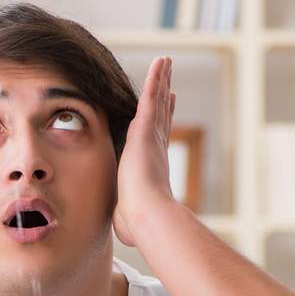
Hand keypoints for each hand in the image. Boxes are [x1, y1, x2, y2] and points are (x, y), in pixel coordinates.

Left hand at [113, 56, 179, 247]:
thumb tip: (125, 234)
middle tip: (168, 79)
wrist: (145, 215)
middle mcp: (155, 148)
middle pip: (161, 115)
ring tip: (165, 62)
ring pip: (157, 102)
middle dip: (164, 96)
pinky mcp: (146, 129)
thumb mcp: (128, 217)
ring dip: (161, 80)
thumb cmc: (137, 224)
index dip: (163, 121)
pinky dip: (156, 79)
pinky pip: (151, 97)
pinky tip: (161, 61)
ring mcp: (152, 137)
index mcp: (151, 166)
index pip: (158, 137)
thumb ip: (126, 218)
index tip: (167, 107)